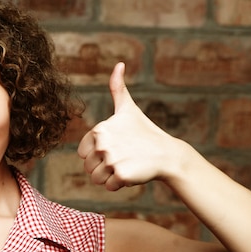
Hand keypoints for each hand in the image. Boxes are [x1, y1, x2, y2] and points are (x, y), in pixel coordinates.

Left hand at [77, 63, 179, 190]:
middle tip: (123, 159)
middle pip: (88, 168)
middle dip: (103, 168)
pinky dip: (120, 185)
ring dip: (110, 177)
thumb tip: (119, 64)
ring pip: (96, 179)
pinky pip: (109, 187)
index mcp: (99, 130)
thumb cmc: (144, 132)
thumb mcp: (128, 108)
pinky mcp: (121, 175)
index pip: (82, 153)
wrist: (168, 154)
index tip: (114, 149)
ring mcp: (112, 160)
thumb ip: (117, 88)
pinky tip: (133, 173)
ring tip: (127, 165)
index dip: (97, 155)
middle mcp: (103, 144)